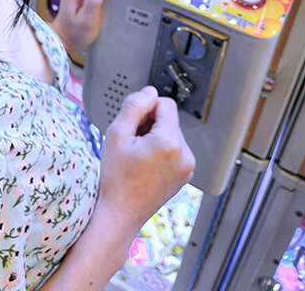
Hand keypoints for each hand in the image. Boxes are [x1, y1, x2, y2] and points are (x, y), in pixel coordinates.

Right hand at [97, 86, 195, 227]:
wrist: (120, 213)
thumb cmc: (116, 178)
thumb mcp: (117, 133)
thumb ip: (134, 105)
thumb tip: (149, 92)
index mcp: (170, 143)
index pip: (165, 103)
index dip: (146, 108)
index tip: (133, 123)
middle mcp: (185, 155)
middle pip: (169, 118)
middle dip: (150, 123)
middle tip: (132, 142)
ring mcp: (187, 167)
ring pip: (171, 132)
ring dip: (155, 136)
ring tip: (137, 154)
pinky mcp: (185, 174)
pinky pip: (175, 148)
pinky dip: (161, 150)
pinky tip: (145, 162)